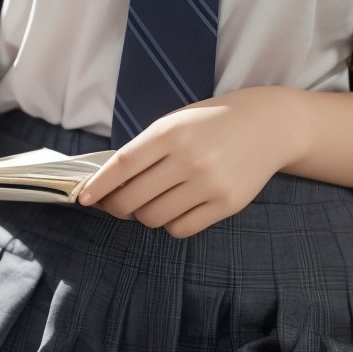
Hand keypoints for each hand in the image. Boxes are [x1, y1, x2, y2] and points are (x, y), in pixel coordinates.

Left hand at [79, 87, 300, 237]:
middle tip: (117, 204)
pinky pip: (181, 229)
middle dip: (117, 206)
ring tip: (151, 202)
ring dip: (145, 215)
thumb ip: (147, 149)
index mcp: (172, 132)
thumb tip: (109, 185)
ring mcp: (210, 184)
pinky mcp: (227, 204)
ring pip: (155, 218)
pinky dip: (170, 224)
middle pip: (134, 199)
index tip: (84, 198)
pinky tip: (175, 209)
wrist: (269, 125)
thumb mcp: (177, 122)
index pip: (123, 165)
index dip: (99, 185)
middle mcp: (190, 158)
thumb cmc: (213, 122)